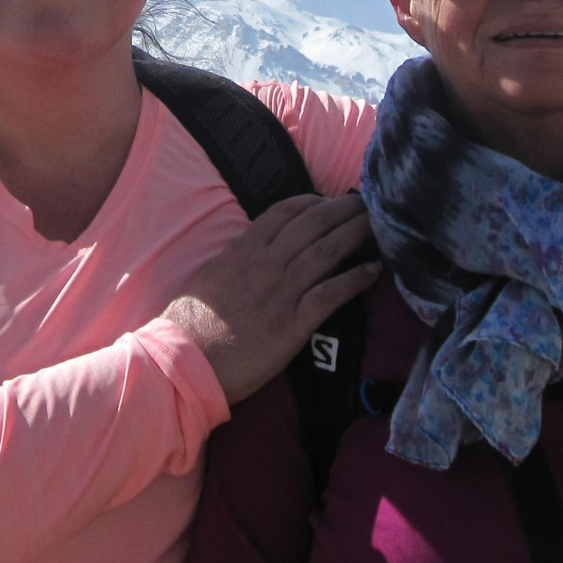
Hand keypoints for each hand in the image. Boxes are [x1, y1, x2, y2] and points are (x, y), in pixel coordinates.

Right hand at [162, 193, 380, 404]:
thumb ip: (235, 259)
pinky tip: (373, 271)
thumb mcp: (209, 275)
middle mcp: (265, 264)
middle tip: (366, 204)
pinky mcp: (293, 324)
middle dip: (343, 210)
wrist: (186, 361)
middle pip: (313, 225)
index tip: (329, 201)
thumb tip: (253, 250)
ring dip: (356, 235)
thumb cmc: (190, 322)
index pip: (284, 213)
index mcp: (243, 250)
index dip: (313, 202)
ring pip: (327, 252)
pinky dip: (356, 279)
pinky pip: (331, 294)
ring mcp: (281, 292)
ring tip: (376, 226)